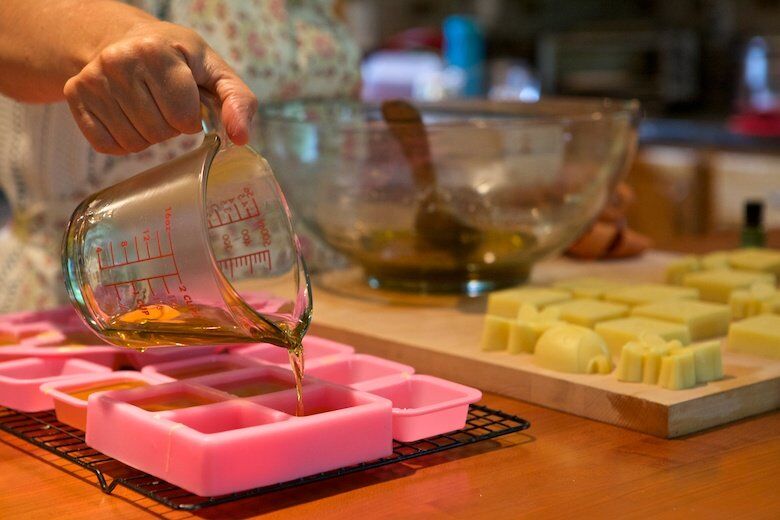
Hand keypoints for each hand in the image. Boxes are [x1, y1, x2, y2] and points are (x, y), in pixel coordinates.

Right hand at [63, 20, 256, 154]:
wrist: (124, 40)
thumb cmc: (178, 59)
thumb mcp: (215, 71)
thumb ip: (238, 101)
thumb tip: (241, 138)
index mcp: (156, 51)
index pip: (184, 117)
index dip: (190, 117)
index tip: (186, 99)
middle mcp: (118, 61)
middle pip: (159, 133)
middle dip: (170, 127)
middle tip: (165, 103)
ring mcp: (92, 79)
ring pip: (134, 143)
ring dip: (148, 135)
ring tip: (147, 107)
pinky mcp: (75, 96)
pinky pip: (108, 146)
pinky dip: (124, 141)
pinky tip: (126, 115)